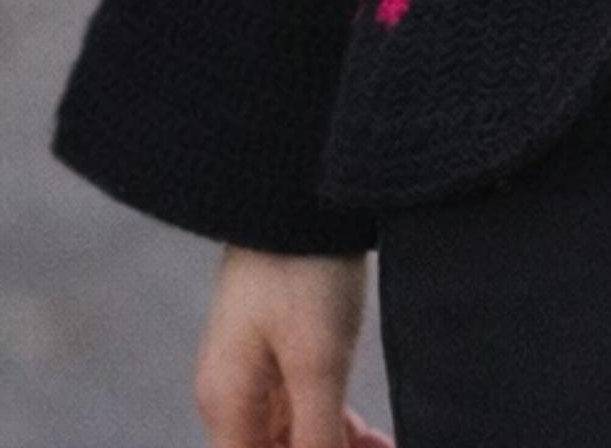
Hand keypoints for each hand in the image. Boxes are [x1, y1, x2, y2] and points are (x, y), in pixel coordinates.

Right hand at [192, 245, 391, 447]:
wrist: (300, 187)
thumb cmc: (304, 271)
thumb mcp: (318, 362)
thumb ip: (316, 436)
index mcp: (226, 404)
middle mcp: (231, 394)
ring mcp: (253, 370)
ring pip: (291, 436)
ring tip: (385, 446)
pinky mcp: (278, 347)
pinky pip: (301, 406)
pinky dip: (334, 424)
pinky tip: (372, 436)